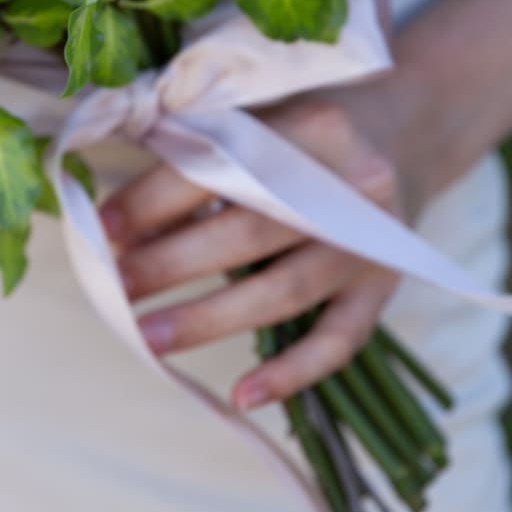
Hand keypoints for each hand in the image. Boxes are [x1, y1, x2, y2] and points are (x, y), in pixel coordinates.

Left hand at [100, 87, 418, 409]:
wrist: (409, 130)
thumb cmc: (308, 126)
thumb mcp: (263, 115)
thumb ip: (201, 152)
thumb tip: (121, 222)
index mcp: (312, 127)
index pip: (221, 167)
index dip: (154, 200)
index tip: (103, 228)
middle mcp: (351, 186)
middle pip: (249, 233)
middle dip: (170, 264)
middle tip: (112, 290)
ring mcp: (373, 244)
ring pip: (284, 291)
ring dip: (209, 319)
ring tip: (146, 339)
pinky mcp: (385, 288)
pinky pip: (338, 341)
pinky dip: (292, 374)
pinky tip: (241, 396)